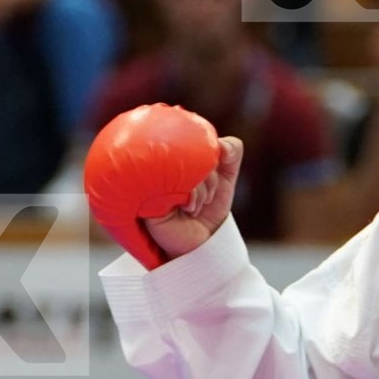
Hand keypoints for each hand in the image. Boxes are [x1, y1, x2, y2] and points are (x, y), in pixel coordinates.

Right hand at [83, 104, 228, 267]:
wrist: (202, 244)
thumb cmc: (209, 210)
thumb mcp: (225, 178)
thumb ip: (230, 153)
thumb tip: (223, 145)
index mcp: (172, 157)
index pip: (195, 135)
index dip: (212, 151)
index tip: (217, 165)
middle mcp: (158, 166)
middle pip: (194, 151)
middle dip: (211, 176)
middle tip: (207, 195)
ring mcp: (150, 183)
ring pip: (189, 168)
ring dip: (204, 190)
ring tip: (194, 206)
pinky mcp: (148, 202)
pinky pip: (179, 187)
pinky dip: (193, 197)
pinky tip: (188, 208)